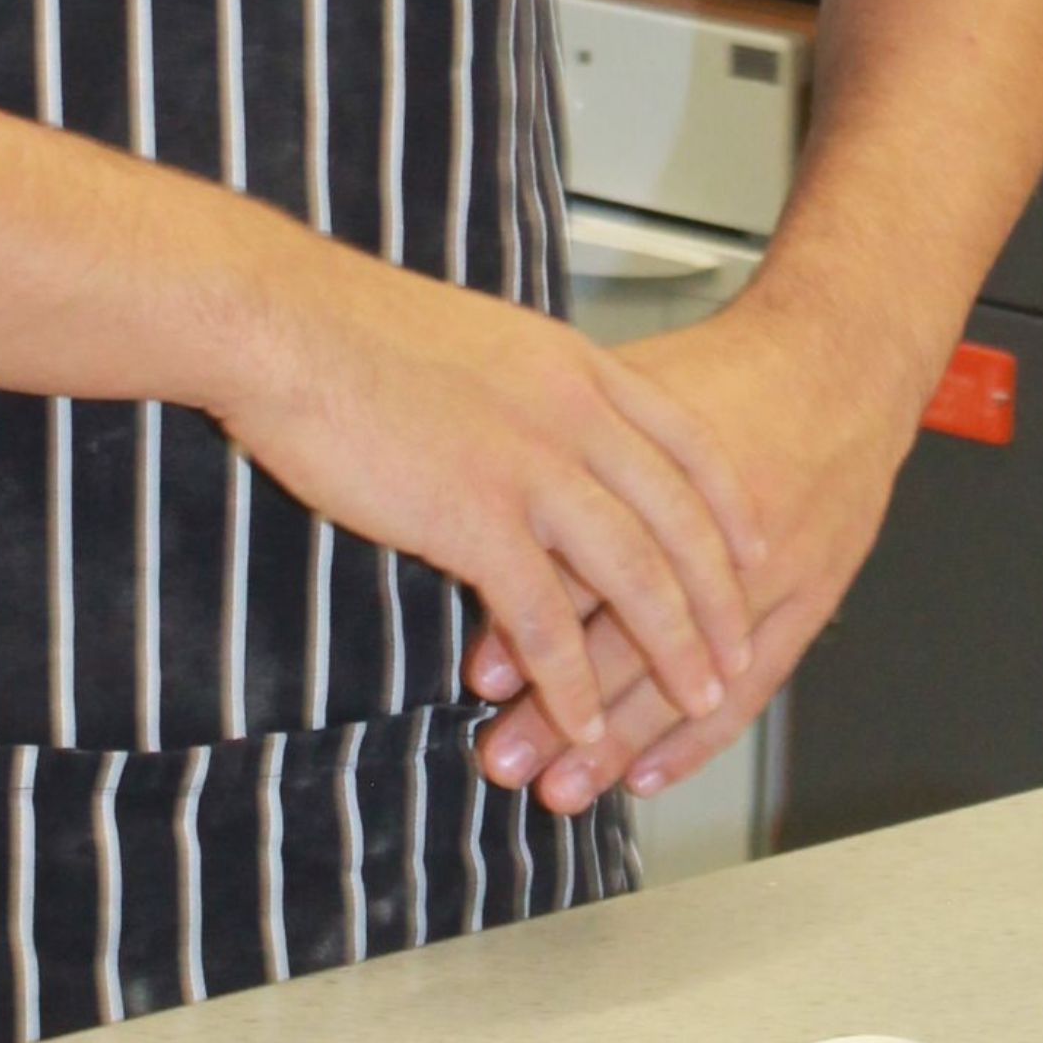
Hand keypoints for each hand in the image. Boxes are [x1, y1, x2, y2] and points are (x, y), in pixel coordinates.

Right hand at [208, 245, 762, 762]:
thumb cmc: (352, 330)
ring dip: (671, 648)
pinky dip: (571, 680)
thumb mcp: (479, 341)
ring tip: (696, 699)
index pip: (688, 440)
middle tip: (738, 654)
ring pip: (634, 572)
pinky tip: (583, 720)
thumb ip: (529, 386)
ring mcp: (529, 464)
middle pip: (678, 518)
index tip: (756, 547)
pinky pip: (544, 616)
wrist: (286, 323)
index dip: (728, 505)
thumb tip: (542, 421)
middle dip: (719, 598)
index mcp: (575, 366)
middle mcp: (572, 412)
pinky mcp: (473, 515)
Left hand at [463, 297, 915, 811]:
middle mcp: (713, 528)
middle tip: (504, 754)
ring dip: (621, 740)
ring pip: (688, 671)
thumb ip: (562, 443)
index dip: (532, 620)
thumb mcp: (631, 386)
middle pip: (627, 632)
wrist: (841, 358)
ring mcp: (772, 570)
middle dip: (561, 705)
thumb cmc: (727, 372)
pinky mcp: (814, 596)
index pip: (583, 561)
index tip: (483, 675)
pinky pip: (757, 685)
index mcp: (657, 469)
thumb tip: (469, 482)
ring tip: (563, 787)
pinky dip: (699, 739)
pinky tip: (647, 776)